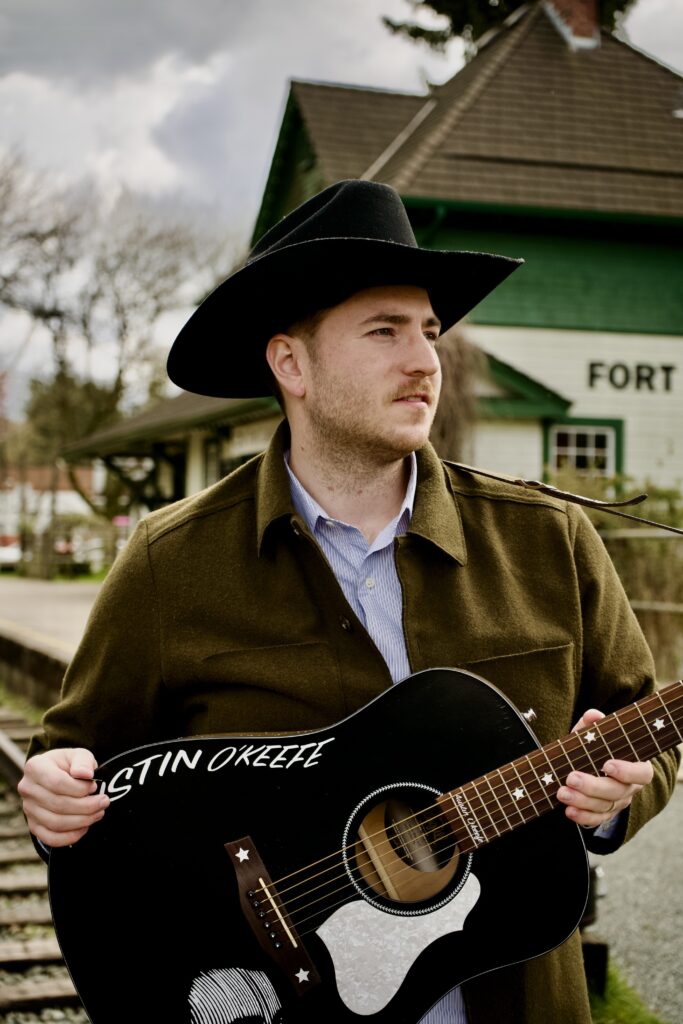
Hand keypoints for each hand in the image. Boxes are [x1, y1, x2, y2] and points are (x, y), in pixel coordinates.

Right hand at [18, 748, 109, 846]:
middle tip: (104, 802)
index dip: (79, 788)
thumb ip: (82, 761)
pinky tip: (85, 827)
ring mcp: (28, 809)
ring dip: (82, 821)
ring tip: (98, 813)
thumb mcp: (78, 755)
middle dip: (86, 806)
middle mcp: (27, 788)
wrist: (58, 775)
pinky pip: (50, 838)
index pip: (57, 783)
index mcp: (35, 767)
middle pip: (58, 805)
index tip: (95, 786)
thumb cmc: (70, 765)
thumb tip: (85, 774)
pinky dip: (70, 837)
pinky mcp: (33, 825)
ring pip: (55, 823)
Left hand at [556, 708, 653, 827]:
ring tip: (562, 793)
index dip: (628, 771)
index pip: (642, 773)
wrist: (590, 767)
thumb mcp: (592, 735)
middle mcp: (628, 787)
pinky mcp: (604, 814)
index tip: (607, 764)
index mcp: (634, 765)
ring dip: (582, 801)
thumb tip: (593, 715)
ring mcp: (617, 803)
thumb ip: (593, 725)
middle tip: (571, 778)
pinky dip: (582, 817)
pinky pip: (596, 820)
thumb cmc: (595, 748)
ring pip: (604, 807)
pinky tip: (569, 811)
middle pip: (617, 792)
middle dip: (593, 786)